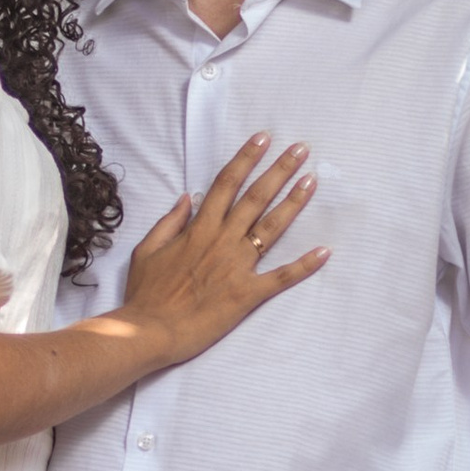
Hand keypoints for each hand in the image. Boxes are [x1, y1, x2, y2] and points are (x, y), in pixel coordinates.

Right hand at [116, 135, 325, 367]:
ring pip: (270, 228)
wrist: (149, 331)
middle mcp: (222, 241)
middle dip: (279, 170)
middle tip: (302, 149)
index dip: (246, 159)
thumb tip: (189, 197)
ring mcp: (237, 267)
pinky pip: (280, 278)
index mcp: (199, 229)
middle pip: (255, 197)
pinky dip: (303, 265)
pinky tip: (324, 251)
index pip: (227, 184)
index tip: (263, 138)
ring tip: (312, 181)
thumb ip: (170, 222)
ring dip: (293, 203)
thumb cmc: (145, 294)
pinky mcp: (247, 294)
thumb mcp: (147, 250)